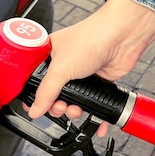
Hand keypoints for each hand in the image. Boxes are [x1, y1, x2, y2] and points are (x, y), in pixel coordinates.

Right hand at [28, 0, 154, 134]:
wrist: (122, 38)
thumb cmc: (92, 38)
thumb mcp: (61, 68)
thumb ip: (46, 92)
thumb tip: (34, 109)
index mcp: (49, 54)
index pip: (34, 79)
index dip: (33, 95)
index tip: (34, 107)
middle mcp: (64, 64)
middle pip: (53, 94)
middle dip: (56, 105)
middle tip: (60, 106)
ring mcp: (81, 74)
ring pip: (71, 100)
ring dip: (72, 110)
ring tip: (75, 109)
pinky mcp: (96, 82)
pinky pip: (89, 102)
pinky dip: (91, 113)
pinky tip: (90, 117)